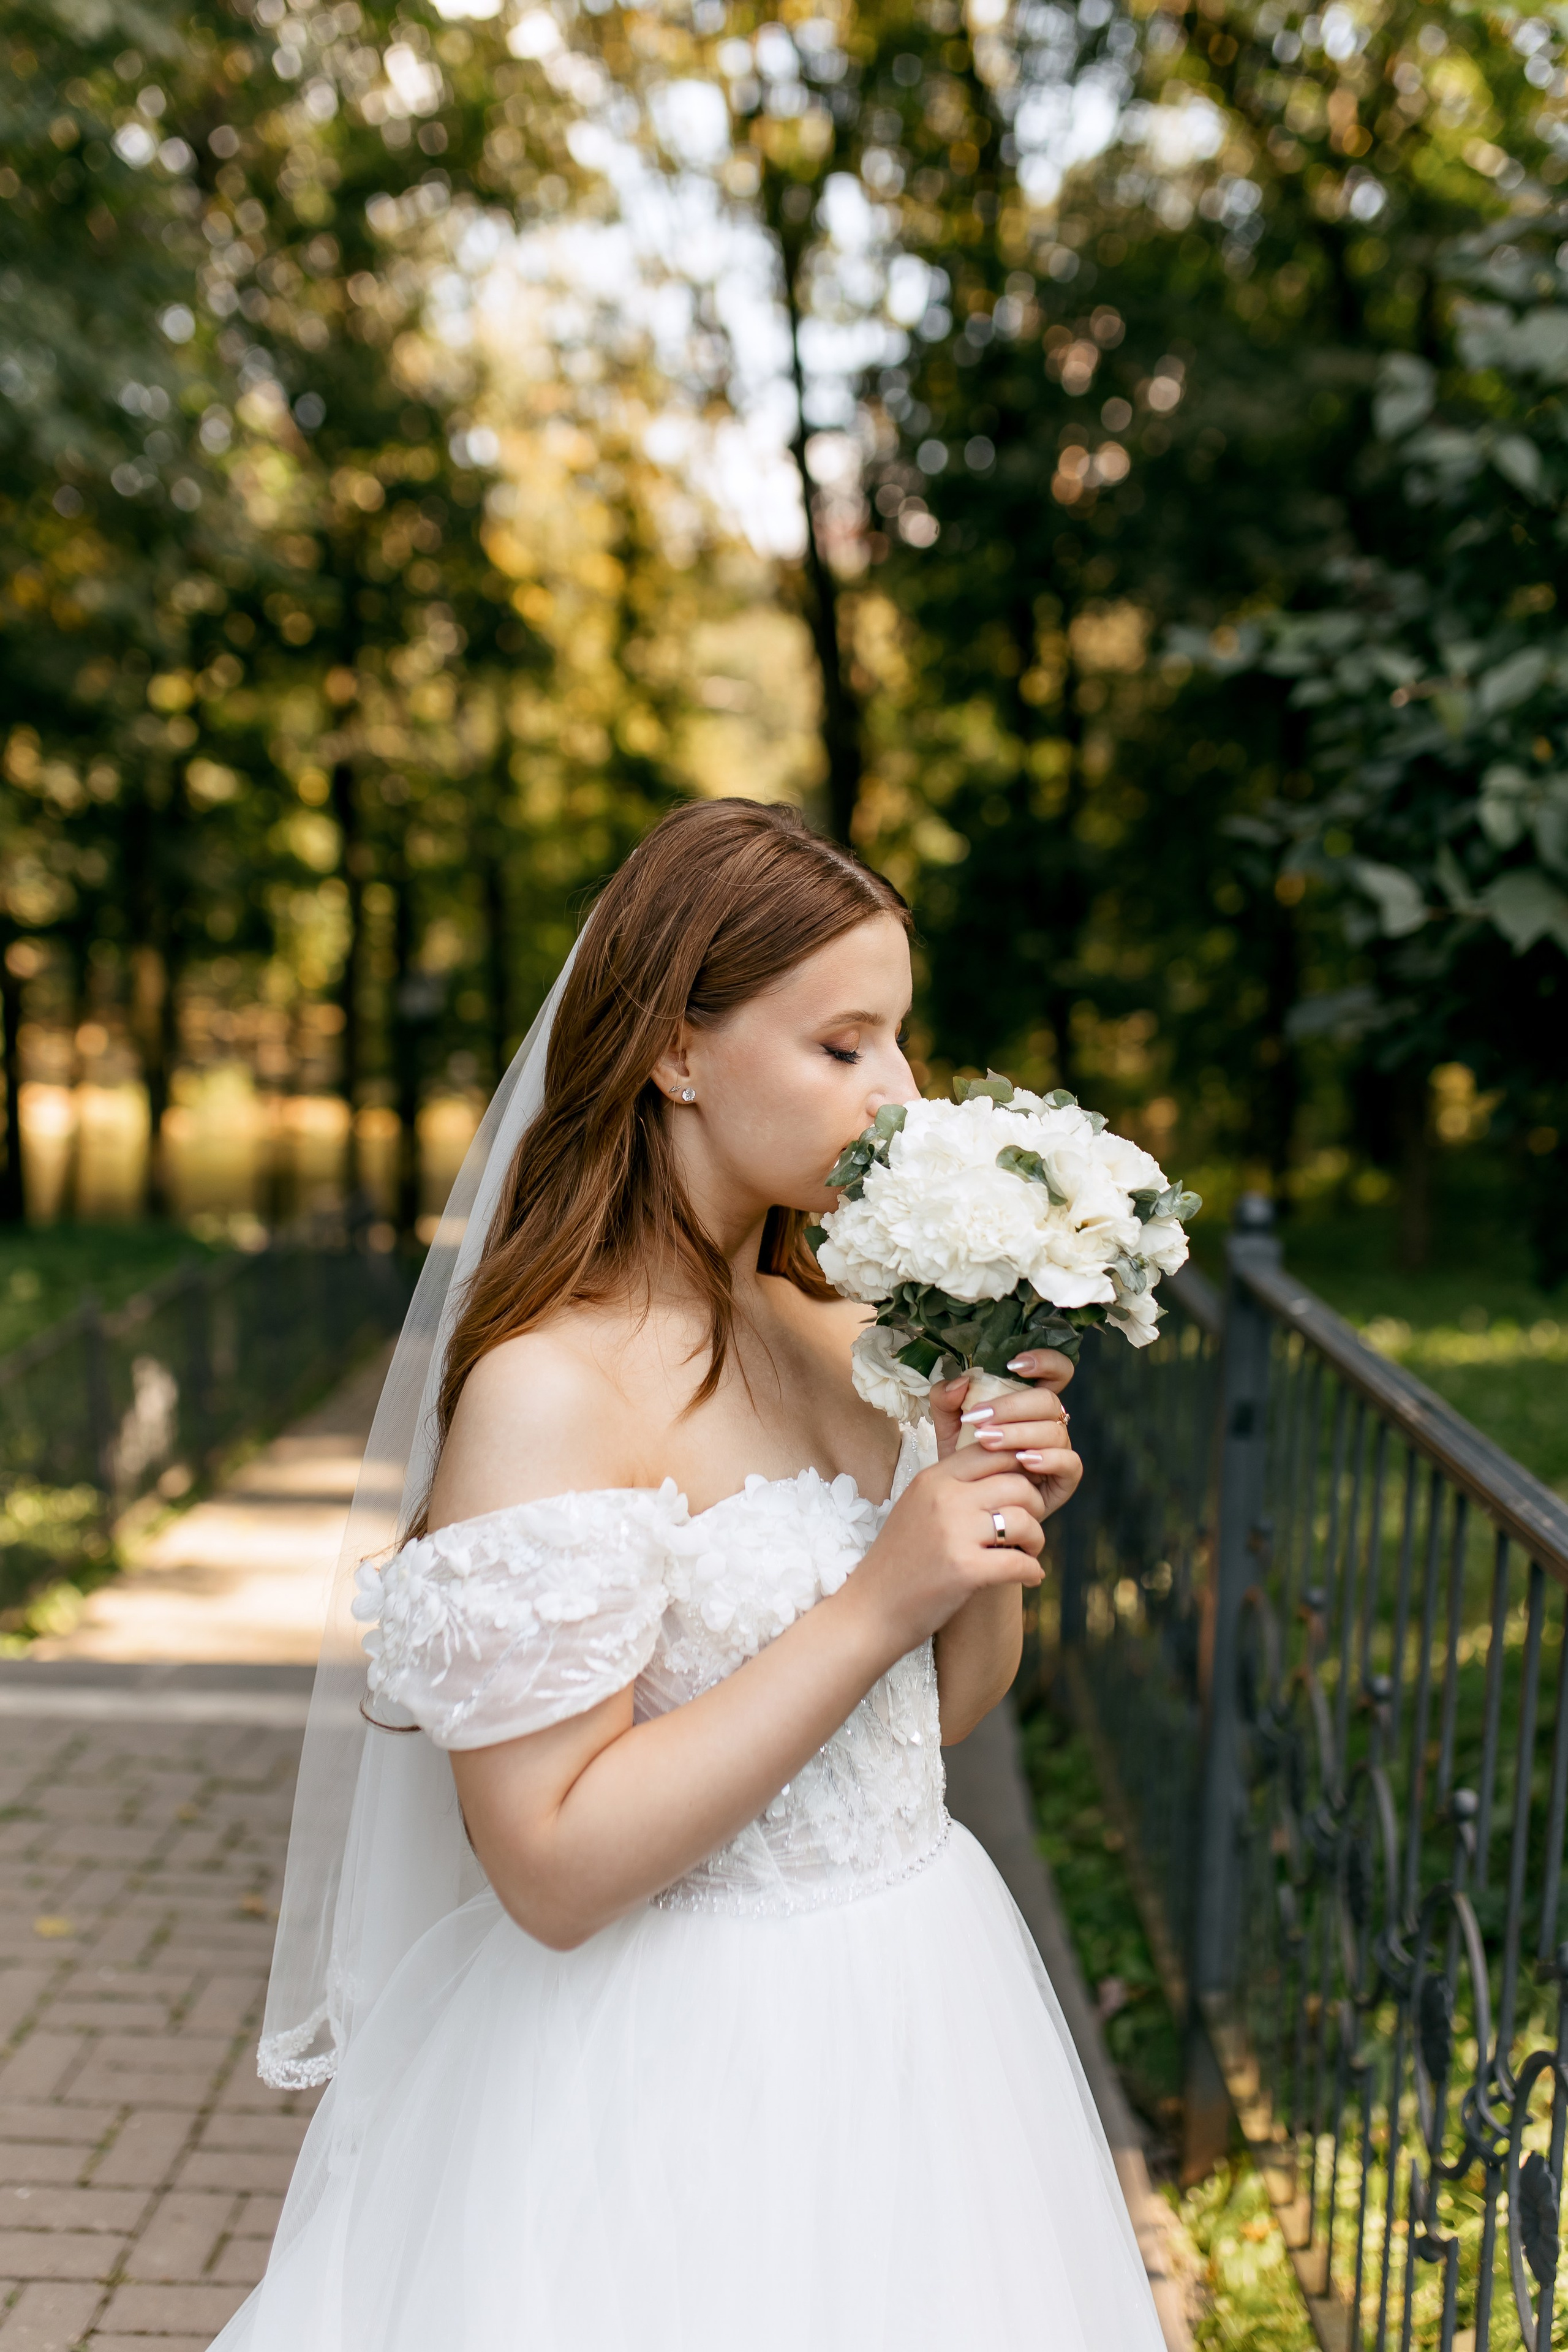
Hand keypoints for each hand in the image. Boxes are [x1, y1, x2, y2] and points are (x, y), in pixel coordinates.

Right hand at [845, 1445, 1049, 1658]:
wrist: (870, 1611)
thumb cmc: (899, 1563)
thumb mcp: (918, 1510)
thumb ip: (954, 1488)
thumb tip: (1006, 1474)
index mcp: (932, 1479)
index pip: (992, 1451)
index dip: (1019, 1468)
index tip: (1024, 1492)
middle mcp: (943, 1498)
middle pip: (1016, 1483)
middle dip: (1035, 1505)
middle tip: (1029, 1527)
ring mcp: (953, 1533)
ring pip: (1023, 1520)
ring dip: (1036, 1539)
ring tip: (1029, 1551)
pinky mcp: (965, 1569)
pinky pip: (1020, 1562)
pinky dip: (1032, 1571)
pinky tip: (1030, 1577)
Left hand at [930, 1351, 1080, 1520]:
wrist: (968, 1505)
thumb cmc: (965, 1460)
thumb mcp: (948, 1427)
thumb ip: (946, 1400)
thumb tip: (959, 1384)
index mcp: (1029, 1402)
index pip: (1056, 1371)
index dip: (1045, 1361)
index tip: (1012, 1365)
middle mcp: (1049, 1422)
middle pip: (1048, 1401)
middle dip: (1012, 1407)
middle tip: (979, 1419)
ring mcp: (1059, 1450)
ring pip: (1054, 1431)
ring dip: (1019, 1434)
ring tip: (988, 1442)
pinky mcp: (1064, 1479)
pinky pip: (1070, 1463)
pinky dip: (1048, 1459)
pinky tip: (1023, 1461)